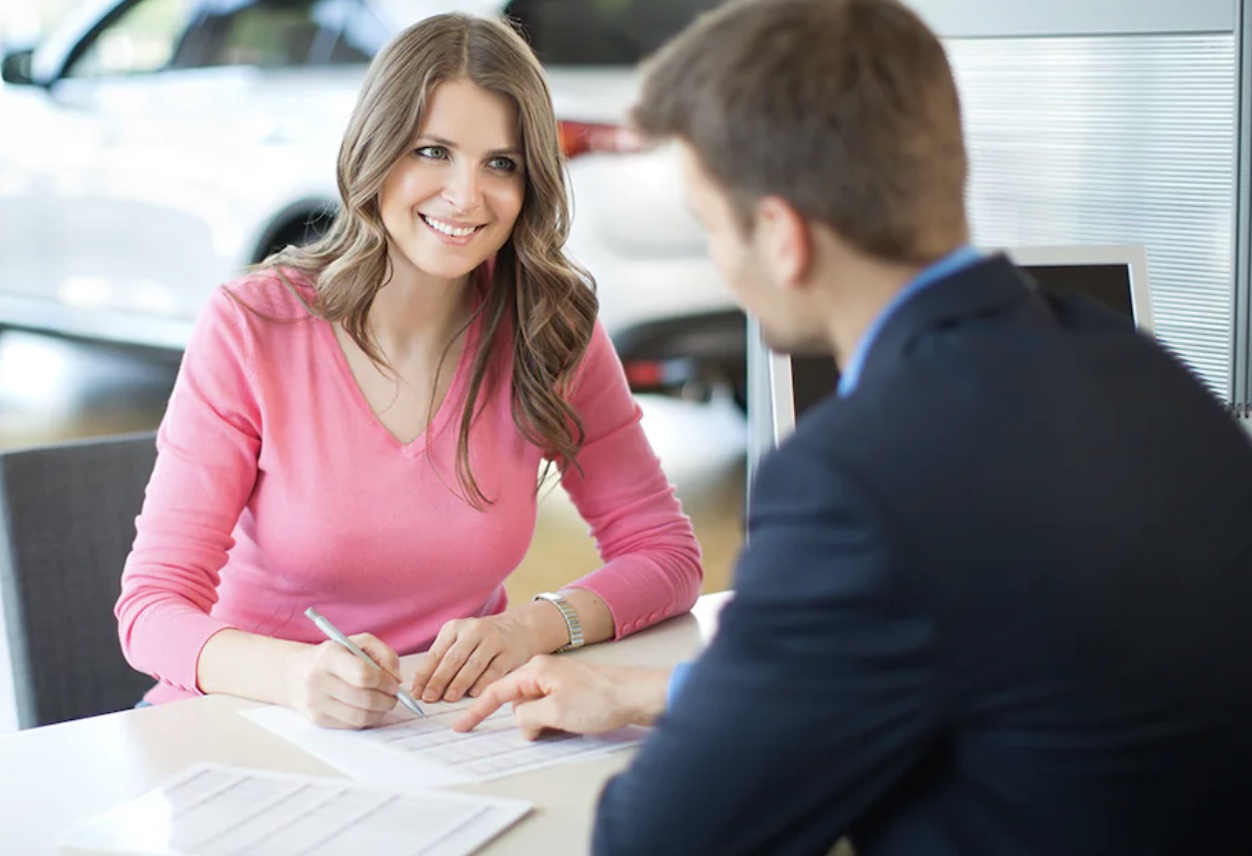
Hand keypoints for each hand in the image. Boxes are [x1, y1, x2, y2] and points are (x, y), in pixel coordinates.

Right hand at [286, 633, 402, 728]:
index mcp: (329, 657)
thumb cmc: (334, 656)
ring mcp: (316, 703)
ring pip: (361, 717)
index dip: (385, 681)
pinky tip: (369, 708)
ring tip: (384, 702)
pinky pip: (352, 725)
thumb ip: (383, 654)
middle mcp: (318, 680)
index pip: (363, 675)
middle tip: (394, 696)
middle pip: (365, 699)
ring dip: (380, 712)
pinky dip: (367, 719)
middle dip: (387, 699)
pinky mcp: (318, 720)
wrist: (296, 674)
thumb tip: (396, 679)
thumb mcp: (357, 643)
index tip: (394, 683)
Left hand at [410, 611, 546, 703]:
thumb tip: (422, 686)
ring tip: (448, 698)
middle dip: (439, 680)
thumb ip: (444, 659)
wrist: (520, 628)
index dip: (425, 674)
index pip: (436, 654)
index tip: (416, 692)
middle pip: (453, 659)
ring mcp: (493, 641)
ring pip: (473, 665)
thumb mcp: (461, 641)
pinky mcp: (509, 653)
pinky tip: (474, 694)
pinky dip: (483, 683)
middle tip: (429, 697)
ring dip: (459, 683)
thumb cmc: (482, 640)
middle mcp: (474, 631)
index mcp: (455, 628)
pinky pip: (494, 671)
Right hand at [452, 656, 669, 738]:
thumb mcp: (555, 712)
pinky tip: (572, 725)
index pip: (497, 690)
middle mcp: (546, 670)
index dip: (476, 710)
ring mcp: (560, 681)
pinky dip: (555, 722)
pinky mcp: (573, 692)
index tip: (460, 726)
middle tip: (549, 728)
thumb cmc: (600, 699)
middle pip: (518, 703)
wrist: (639, 695)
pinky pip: (551, 711)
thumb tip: (521, 724)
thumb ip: (527, 718)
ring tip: (568, 724)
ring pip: (536, 709)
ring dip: (543, 724)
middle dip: (525, 722)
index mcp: (536, 668)